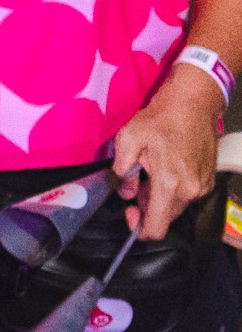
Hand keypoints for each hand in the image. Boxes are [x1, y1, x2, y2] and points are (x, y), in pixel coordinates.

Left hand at [113, 66, 222, 239]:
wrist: (192, 104)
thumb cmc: (158, 120)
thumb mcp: (128, 140)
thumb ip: (122, 172)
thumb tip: (126, 193)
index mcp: (170, 184)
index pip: (156, 227)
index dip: (138, 228)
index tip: (128, 211)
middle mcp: (191, 191)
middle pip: (165, 217)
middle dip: (146, 208)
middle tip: (134, 183)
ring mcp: (203, 186)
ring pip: (175, 207)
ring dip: (158, 198)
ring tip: (148, 172)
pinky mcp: (208, 180)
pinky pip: (186, 195)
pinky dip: (172, 190)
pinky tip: (163, 169)